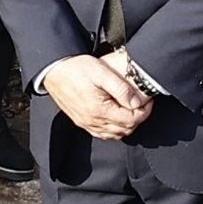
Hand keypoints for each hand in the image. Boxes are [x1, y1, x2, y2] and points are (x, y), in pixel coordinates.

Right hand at [37, 53, 151, 140]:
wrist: (54, 70)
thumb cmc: (76, 68)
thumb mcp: (102, 72)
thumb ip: (121, 89)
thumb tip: (136, 103)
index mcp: (100, 110)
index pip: (131, 120)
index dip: (144, 112)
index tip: (148, 101)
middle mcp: (92, 121)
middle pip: (125, 130)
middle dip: (138, 118)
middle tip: (142, 104)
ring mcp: (86, 123)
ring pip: (114, 134)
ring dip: (126, 125)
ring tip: (131, 109)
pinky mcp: (81, 121)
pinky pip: (102, 133)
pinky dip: (113, 129)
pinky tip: (116, 117)